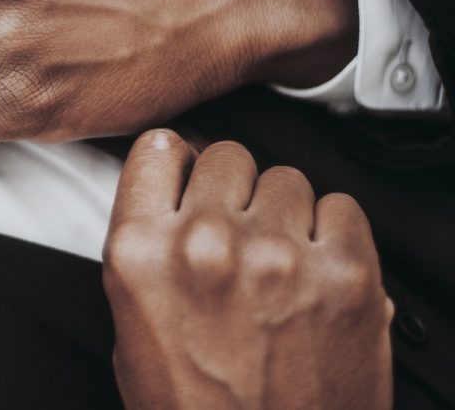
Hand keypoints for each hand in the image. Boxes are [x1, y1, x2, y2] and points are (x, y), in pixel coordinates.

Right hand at [102, 130, 392, 409]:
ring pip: (285, 177)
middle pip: (225, 156)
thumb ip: (146, 249)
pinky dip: (332, 231)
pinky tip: (316, 268)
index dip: (176, 162)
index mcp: (141, 255)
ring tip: (279, 260)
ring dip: (281, 211)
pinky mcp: (346, 275)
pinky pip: (342, 206)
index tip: (186, 172)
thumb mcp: (131, 327)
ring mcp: (279, 256)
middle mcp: (206, 245)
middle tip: (236, 232)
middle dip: (230, 190)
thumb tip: (168, 195)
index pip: (158, 150)